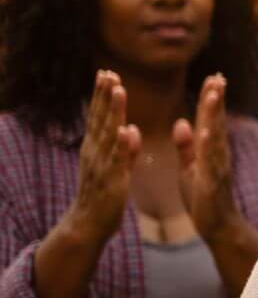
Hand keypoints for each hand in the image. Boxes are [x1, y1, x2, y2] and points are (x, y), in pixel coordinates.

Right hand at [65, 70, 140, 244]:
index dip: (103, 96)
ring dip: (113, 111)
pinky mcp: (111, 180)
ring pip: (108, 133)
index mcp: (96, 149)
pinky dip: (120, 144)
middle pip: (100, 119)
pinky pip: (116, 159)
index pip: (99, 117)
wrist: (88, 225)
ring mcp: (101, 165)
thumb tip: (129, 127)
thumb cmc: (103, 196)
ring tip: (118, 90)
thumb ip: (123, 148)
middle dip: (105, 95)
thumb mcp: (114, 168)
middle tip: (109, 72)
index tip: (107, 74)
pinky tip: (124, 128)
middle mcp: (95, 153)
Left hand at [174, 75, 244, 243]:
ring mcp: (218, 167)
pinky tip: (207, 131)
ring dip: (215, 115)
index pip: (209, 120)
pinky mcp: (213, 182)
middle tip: (217, 77)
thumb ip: (187, 146)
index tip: (212, 78)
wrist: (218, 227)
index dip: (210, 100)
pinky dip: (209, 145)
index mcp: (209, 151)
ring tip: (213, 94)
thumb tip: (181, 122)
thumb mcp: (189, 168)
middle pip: (216, 122)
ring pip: (216, 136)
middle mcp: (218, 155)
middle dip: (216, 100)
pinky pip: (210, 161)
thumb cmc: (203, 198)